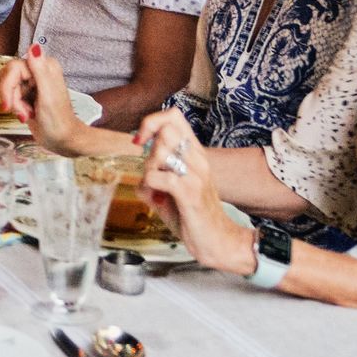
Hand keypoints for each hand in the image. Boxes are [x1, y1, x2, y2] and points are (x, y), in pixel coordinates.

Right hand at [0, 44, 85, 152]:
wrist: (62, 141)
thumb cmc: (59, 122)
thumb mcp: (48, 96)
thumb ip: (40, 70)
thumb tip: (34, 46)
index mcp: (45, 66)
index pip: (13, 67)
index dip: (7, 86)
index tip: (9, 104)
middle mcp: (37, 70)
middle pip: (7, 75)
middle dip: (10, 96)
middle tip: (21, 112)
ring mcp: (31, 81)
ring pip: (6, 85)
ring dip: (12, 102)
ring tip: (26, 114)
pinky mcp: (26, 92)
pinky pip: (9, 93)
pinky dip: (14, 106)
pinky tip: (25, 114)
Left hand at [136, 110, 254, 275]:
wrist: (218, 241)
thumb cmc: (194, 214)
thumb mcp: (174, 188)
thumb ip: (156, 175)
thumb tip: (138, 175)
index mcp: (195, 153)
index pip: (173, 116)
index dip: (151, 122)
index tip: (141, 142)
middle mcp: (198, 159)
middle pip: (165, 129)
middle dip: (149, 149)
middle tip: (153, 171)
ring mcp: (195, 175)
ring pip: (160, 151)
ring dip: (149, 170)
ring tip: (157, 188)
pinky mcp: (190, 193)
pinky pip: (157, 177)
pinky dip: (149, 187)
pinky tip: (158, 199)